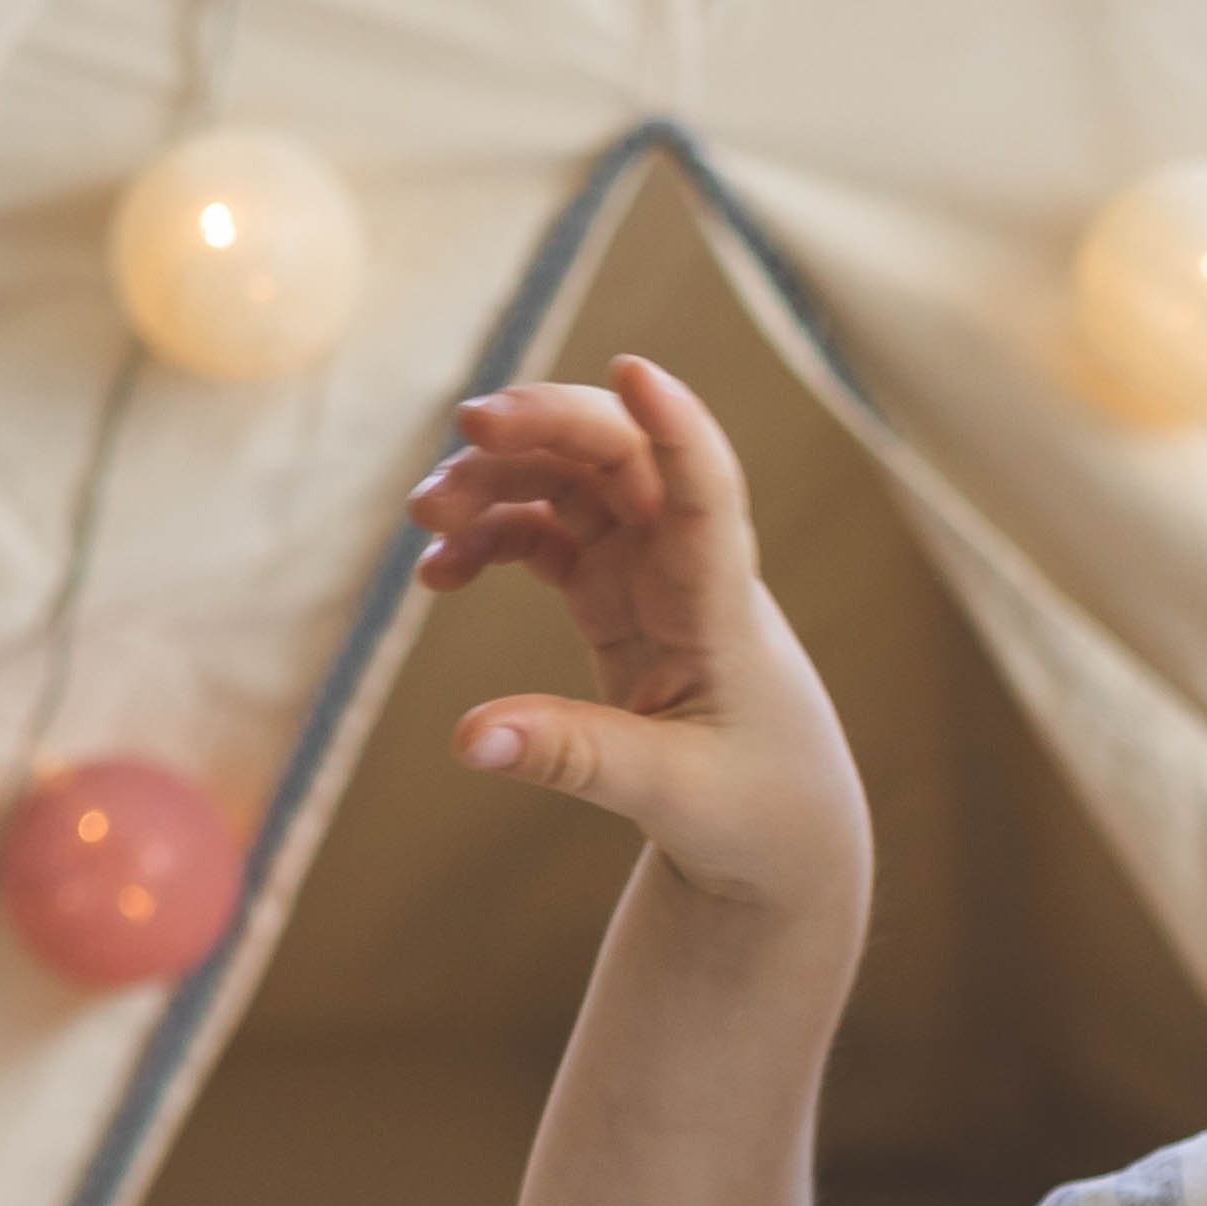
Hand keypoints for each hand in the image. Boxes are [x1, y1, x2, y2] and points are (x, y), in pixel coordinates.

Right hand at [410, 356, 866, 906]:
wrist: (781, 836)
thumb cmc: (756, 814)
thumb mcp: (669, 798)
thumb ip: (571, 759)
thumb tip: (466, 740)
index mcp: (722, 608)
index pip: (707, 495)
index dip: (677, 428)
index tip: (635, 369)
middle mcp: (687, 570)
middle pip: (622, 455)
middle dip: (547, 422)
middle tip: (467, 427)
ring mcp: (650, 574)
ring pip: (572, 482)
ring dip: (498, 478)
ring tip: (425, 517)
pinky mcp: (617, 595)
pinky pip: (546, 536)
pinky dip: (491, 538)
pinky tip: (438, 574)